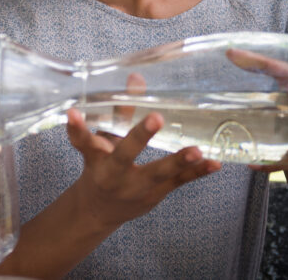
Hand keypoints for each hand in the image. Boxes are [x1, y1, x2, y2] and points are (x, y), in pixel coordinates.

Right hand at [66, 108, 219, 228]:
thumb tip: (136, 77)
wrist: (101, 210)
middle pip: (125, 155)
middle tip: (155, 117)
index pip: (84, 142)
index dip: (78, 127)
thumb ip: (119, 111)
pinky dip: (197, 172)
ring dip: (178, 161)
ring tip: (196, 150)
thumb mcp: (102, 140)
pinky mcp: (157, 193)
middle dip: (140, 137)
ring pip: (158, 173)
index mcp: (96, 159)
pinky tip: (215, 162)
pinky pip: (179, 181)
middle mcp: (114, 175)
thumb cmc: (101, 167)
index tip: (72, 112)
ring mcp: (137, 187)